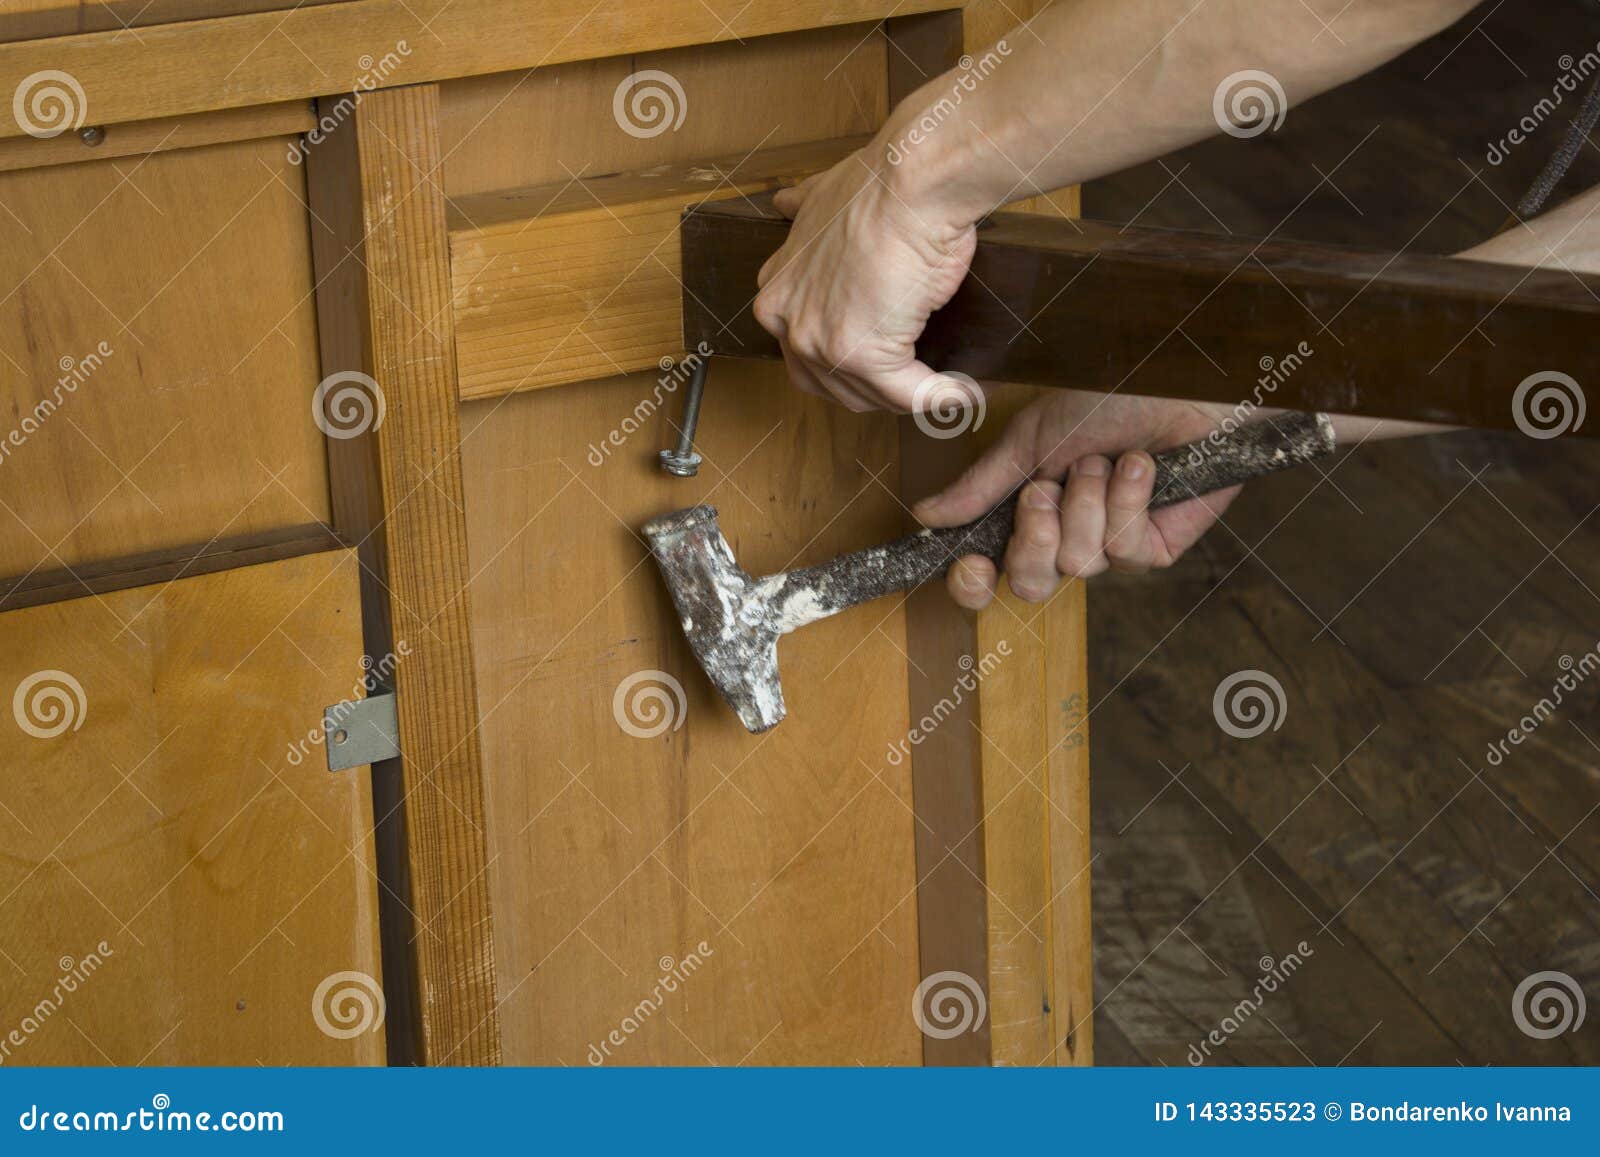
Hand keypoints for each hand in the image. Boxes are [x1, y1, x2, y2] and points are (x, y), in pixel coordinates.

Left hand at [753, 146, 975, 411]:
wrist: (912, 181)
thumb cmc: (880, 186)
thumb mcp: (820, 196)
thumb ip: (801, 212)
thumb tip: (787, 202)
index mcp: (776, 294)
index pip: (808, 352)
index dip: (850, 362)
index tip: (891, 357)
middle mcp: (788, 325)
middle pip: (834, 384)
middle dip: (877, 389)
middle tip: (918, 380)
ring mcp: (821, 344)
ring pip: (871, 395)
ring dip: (913, 397)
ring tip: (950, 387)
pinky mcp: (864, 357)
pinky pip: (911, 395)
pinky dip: (943, 398)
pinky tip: (968, 392)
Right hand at [913, 391, 1244, 609]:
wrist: (1181, 383)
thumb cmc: (1109, 398)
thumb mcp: (1031, 437)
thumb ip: (982, 484)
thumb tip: (926, 516)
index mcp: (1028, 515)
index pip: (989, 576)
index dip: (974, 584)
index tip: (972, 566)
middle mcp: (1066, 539)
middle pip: (1030, 584)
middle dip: (1035, 537)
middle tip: (1046, 490)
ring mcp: (1112, 547)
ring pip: (1079, 564)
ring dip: (1087, 501)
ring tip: (1105, 459)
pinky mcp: (1157, 548)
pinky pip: (1124, 550)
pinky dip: (1126, 500)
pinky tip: (1139, 465)